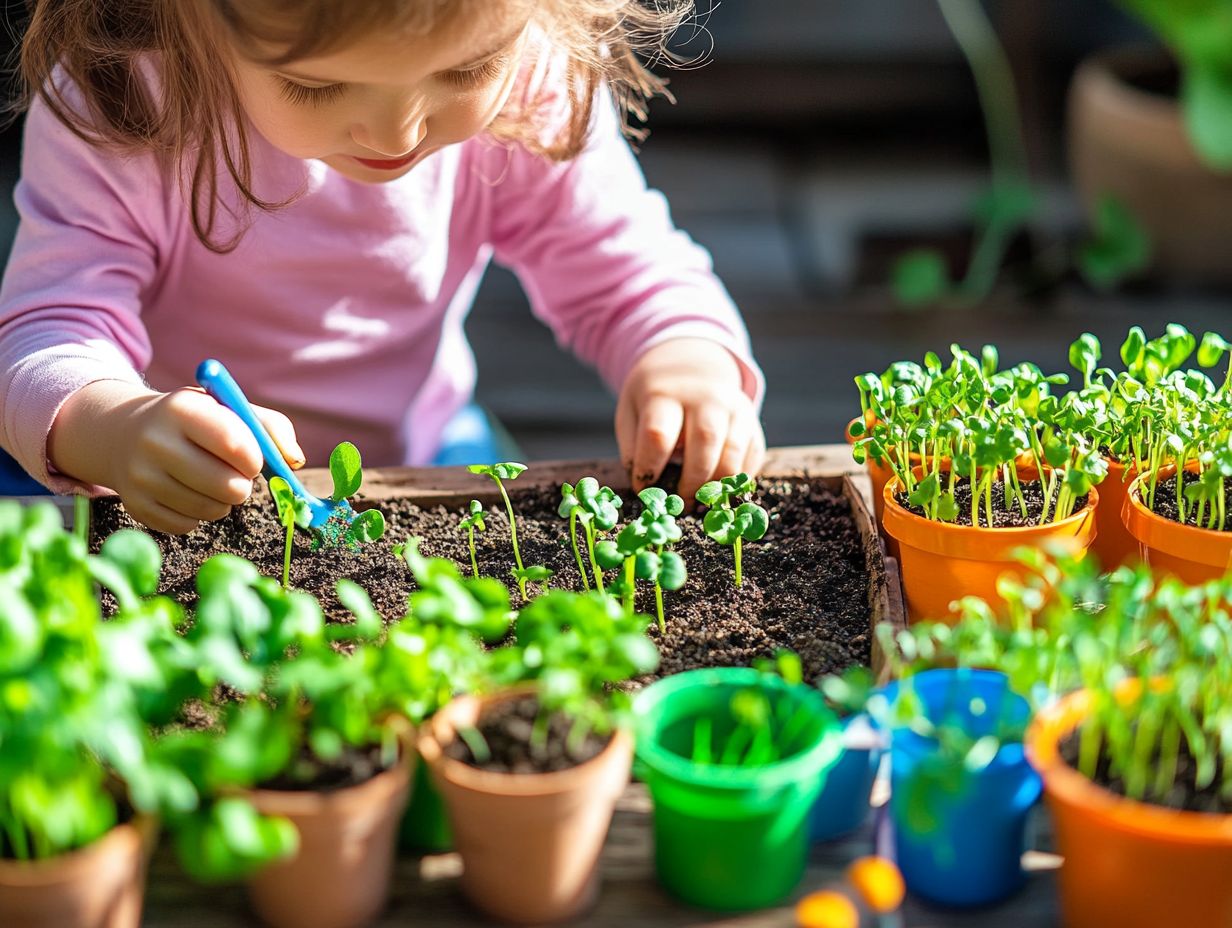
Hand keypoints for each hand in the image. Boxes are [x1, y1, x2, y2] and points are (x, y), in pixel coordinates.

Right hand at [49, 380, 304, 533]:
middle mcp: (155, 441)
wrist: (126, 434)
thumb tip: (294, 462)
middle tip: (235, 475)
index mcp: (182, 409)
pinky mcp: (135, 505)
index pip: (234, 443)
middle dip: (242, 485)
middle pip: (226, 485)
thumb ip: (271, 428)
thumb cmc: (195, 422)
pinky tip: (188, 493)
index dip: (255, 459)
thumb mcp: (229, 409)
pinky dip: (198, 515)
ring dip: (223, 501)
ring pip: (210, 509)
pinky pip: (187, 526)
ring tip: (211, 482)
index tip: (253, 459)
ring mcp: (140, 476)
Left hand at [615, 338, 764, 503]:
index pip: (657, 435)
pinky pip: (752, 458)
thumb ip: (634, 449)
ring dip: (717, 487)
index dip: (650, 468)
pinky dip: (737, 482)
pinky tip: (719, 490)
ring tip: (700, 503)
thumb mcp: (631, 414)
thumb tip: (647, 488)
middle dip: (692, 481)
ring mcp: (735, 408)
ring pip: (733, 453)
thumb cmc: (655, 401)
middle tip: (681, 504)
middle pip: (705, 440)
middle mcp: (705, 397)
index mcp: (665, 394)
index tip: (644, 488)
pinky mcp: (753, 423)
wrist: (691, 369)